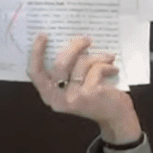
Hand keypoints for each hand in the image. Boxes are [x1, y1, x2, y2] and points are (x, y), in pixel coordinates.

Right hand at [26, 34, 142, 143]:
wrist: (116, 117)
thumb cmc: (96, 97)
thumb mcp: (76, 86)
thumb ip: (67, 71)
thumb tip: (69, 42)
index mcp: (49, 95)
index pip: (35, 73)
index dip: (36, 53)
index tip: (42, 35)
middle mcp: (57, 99)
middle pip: (60, 63)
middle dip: (75, 46)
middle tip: (87, 39)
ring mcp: (73, 97)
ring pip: (81, 63)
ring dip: (98, 57)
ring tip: (108, 58)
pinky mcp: (89, 94)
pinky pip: (96, 69)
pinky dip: (107, 66)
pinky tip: (113, 70)